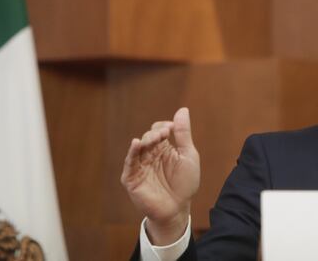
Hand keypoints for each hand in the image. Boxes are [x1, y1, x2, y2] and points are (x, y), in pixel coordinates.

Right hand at [121, 107, 200, 244]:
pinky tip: (136, 143)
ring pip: (138, 147)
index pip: (158, 130)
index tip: (172, 129)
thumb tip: (182, 109)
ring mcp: (140, 166)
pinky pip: (129, 163)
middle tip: (164, 134)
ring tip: (155, 138)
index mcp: (163, 148)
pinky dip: (131, 152)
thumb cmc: (185, 184)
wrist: (178, 209)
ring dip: (146, 140)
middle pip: (148, 137)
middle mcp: (149, 155)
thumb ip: (183, 134)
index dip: (164, 127)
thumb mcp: (188, 155)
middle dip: (155, 133)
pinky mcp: (132, 178)